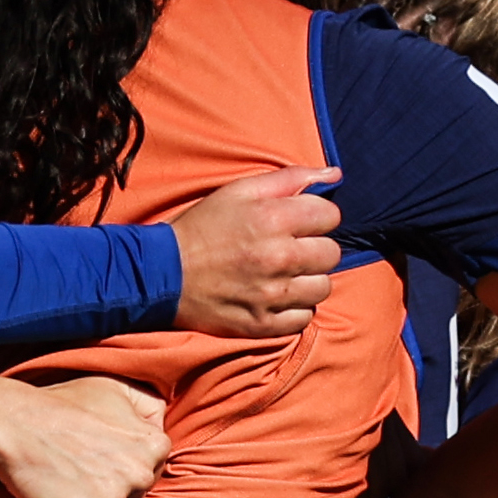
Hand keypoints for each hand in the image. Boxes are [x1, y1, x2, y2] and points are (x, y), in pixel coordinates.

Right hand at [0, 373, 167, 497]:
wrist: (11, 424)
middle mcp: (141, 474)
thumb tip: (161, 423)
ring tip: (68, 493)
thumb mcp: (114, 389)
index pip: (152, 473)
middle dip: (112, 494)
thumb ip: (146, 408)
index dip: (123, 469)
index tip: (98, 460)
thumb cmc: (59, 404)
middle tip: (79, 474)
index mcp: (154, 444)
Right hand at [167, 172, 343, 339]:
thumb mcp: (239, 191)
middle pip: (331, 254)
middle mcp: (278, 257)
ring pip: (322, 287)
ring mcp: (272, 294)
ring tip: (284, 275)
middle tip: (291, 249)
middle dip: (315, 248)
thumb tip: (335, 174)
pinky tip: (275, 297)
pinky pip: (304, 318)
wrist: (162, 273)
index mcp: (273, 218)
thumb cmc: (201, 227)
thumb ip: (289, 178)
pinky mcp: (263, 323)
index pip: (331, 216)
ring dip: (307, 280)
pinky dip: (295, 309)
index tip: (299, 223)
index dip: (316, 217)